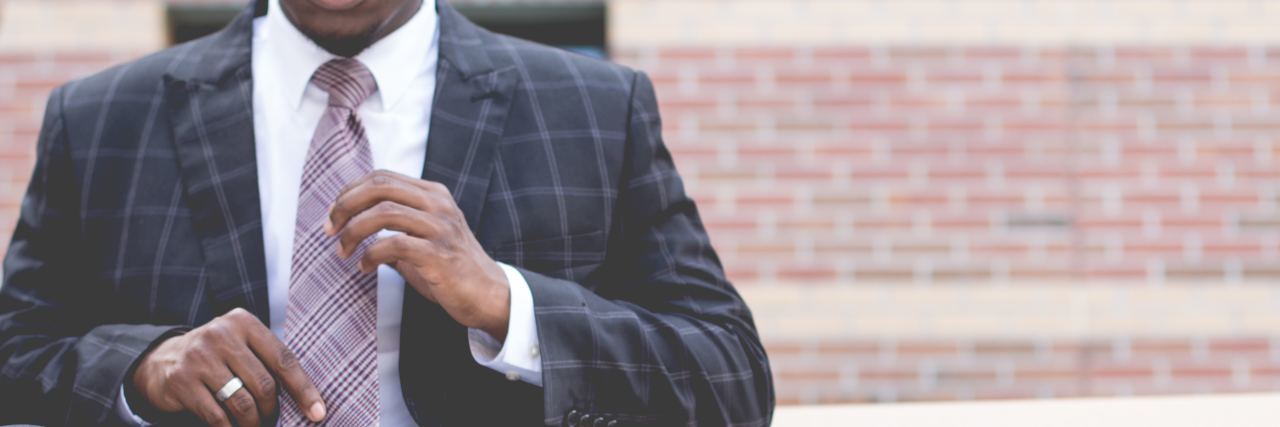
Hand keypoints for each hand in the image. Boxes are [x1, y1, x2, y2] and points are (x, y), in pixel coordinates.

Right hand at [129, 308, 325, 426]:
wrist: (162, 360)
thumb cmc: (218, 356)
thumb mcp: (242, 345)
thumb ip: (268, 361)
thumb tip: (308, 399)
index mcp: (243, 322)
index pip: (283, 359)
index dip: (304, 389)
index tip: (318, 412)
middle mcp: (221, 335)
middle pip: (263, 384)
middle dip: (272, 410)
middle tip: (271, 420)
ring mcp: (199, 357)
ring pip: (241, 403)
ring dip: (253, 423)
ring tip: (255, 426)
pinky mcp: (182, 381)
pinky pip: (217, 416)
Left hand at [325, 170, 510, 340]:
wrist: (488, 294)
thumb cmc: (450, 268)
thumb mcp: (423, 236)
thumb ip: (395, 224)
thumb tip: (350, 222)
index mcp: (433, 194)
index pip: (382, 177)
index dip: (350, 191)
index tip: (334, 214)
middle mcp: (438, 205)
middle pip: (380, 187)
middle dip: (346, 205)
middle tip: (329, 229)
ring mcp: (441, 228)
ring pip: (383, 212)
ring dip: (353, 232)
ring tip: (343, 251)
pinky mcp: (439, 254)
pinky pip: (394, 244)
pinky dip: (371, 255)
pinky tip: (364, 267)